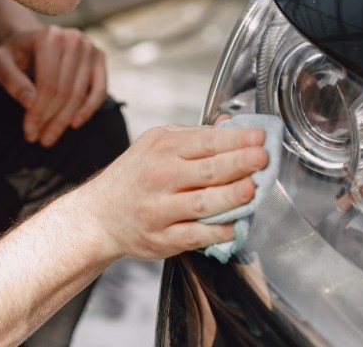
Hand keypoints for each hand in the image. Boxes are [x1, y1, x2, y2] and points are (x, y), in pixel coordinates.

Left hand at [0, 25, 105, 146]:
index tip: (29, 133)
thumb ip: (10, 80)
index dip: (38, 112)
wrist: (30, 41)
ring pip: (80, 94)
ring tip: (50, 137)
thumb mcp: (0, 63)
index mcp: (48, 37)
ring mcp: (89, 47)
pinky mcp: (99, 57)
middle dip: (51, 120)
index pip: (47, 84)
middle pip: (64, 91)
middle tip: (40, 140)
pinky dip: (89, 109)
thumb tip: (30, 102)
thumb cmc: (13, 55)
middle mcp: (73, 39)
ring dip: (65, 120)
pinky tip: (74, 124)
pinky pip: (100, 90)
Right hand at [79, 123, 269, 259]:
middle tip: (263, 159)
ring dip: (230, 197)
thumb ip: (194, 136)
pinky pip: (193, 235)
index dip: (235, 140)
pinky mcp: (161, 238)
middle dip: (238, 163)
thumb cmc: (134, 176)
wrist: (99, 215)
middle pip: (206, 170)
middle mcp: (160, 177)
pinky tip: (234, 226)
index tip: (258, 138)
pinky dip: (215, 231)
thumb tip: (230, 124)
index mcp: (162, 149)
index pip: (205, 141)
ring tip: (252, 189)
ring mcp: (159, 209)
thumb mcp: (155, 144)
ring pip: (201, 203)